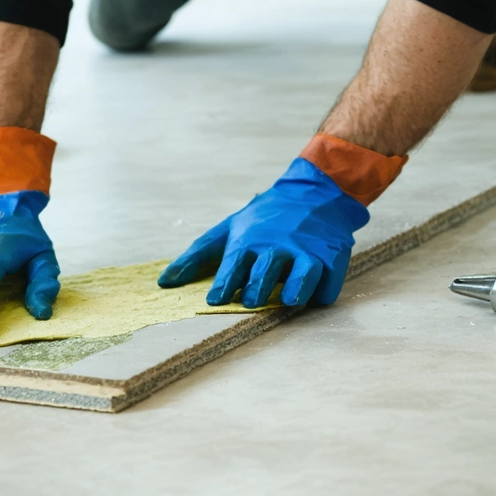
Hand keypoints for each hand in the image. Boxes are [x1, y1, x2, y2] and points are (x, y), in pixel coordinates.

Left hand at [158, 158, 368, 307]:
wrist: (314, 195)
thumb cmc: (264, 220)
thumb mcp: (229, 230)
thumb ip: (197, 257)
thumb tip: (163, 283)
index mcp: (249, 241)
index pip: (234, 264)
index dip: (225, 283)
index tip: (215, 300)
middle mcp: (277, 246)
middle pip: (266, 268)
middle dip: (259, 284)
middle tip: (251, 301)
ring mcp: (306, 251)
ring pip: (303, 271)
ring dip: (297, 285)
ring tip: (289, 300)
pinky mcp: (332, 257)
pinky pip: (330, 278)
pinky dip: (325, 289)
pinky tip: (317, 295)